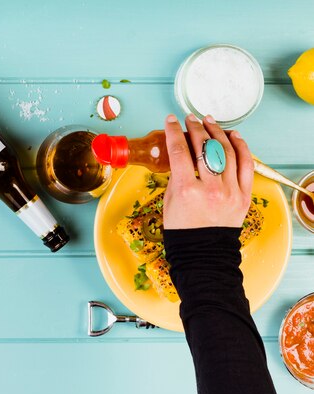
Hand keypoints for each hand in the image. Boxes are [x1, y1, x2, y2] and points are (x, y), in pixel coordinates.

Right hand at [163, 114, 253, 228]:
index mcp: (187, 190)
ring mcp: (230, 191)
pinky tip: (233, 135)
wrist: (203, 252)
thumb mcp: (170, 200)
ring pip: (226, 151)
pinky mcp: (244, 195)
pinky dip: (241, 147)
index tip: (171, 120)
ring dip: (217, 132)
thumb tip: (183, 153)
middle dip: (195, 128)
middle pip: (204, 147)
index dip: (174, 131)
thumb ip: (177, 175)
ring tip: (210, 122)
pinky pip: (246, 164)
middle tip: (190, 118)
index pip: (179, 151)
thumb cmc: (182, 229)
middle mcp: (210, 188)